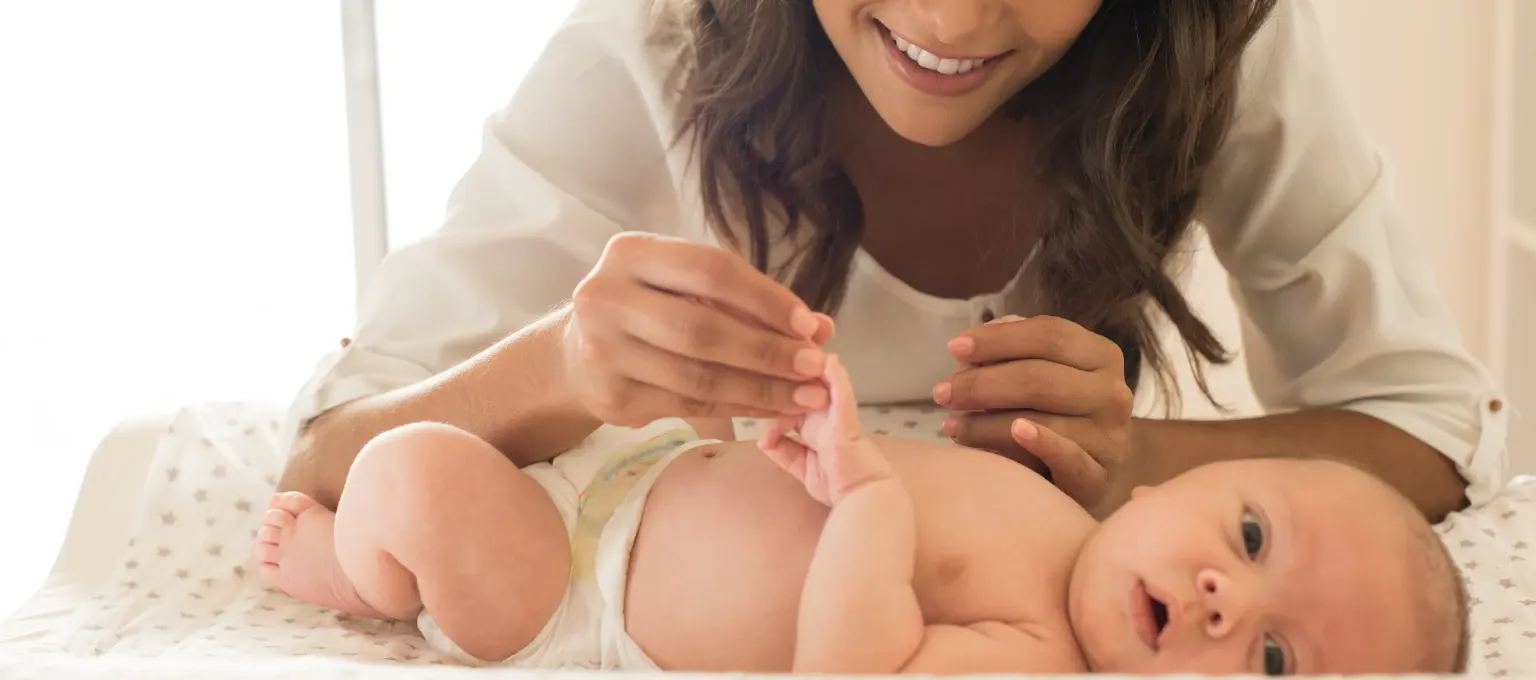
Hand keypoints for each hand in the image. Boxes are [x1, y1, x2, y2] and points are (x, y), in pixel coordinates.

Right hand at [564, 232, 833, 427]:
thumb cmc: (646, 310)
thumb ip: (748, 302)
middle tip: (814, 366)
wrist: (574, 357)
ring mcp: (604, 351)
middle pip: (703, 328)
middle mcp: (607, 297)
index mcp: (630, 254)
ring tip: (805, 395)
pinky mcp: (613, 398)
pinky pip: (690, 406)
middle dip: (767, 350)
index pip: (710, 270)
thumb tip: (820, 328)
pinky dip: (739, 408)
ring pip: (698, 376)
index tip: (809, 324)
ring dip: (761, 388)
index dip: (765, 299)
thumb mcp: (685, 289)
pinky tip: (772, 408)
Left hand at [758, 355, 892, 506]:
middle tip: (771, 377)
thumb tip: (762, 441)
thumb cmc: (839, 485)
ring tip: (800, 354)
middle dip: (790, 383)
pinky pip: (843, 394)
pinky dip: (836, 378)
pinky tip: (830, 362)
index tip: (765, 435)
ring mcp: (838, 417)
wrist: (865, 498)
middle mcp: (826, 418)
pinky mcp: (848, 421)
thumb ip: (784, 452)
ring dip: (812, 371)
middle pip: (805, 391)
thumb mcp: (802, 467)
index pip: (792, 408)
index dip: (776, 414)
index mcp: (816, 427)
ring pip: (824, 386)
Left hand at [934, 315, 1134, 507]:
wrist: (1093, 468)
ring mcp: (1111, 437)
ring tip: (952, 425)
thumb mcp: (1042, 373)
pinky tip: (1013, 433)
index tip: (954, 348)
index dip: (998, 339)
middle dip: (982, 384)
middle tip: (942, 393)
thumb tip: (970, 350)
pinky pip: (1069, 458)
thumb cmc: (1057, 411)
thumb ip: (1012, 352)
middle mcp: (1113, 392)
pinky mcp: (1100, 477)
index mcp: (1100, 355)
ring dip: (987, 422)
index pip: (1049, 335)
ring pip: (1044, 419)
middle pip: (1041, 377)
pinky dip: (1040, 442)